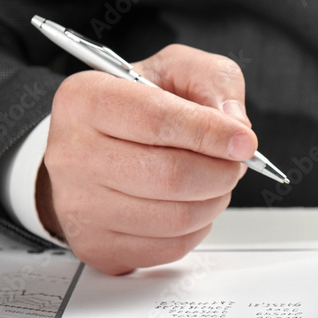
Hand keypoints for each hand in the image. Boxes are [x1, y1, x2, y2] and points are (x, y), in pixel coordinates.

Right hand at [37, 45, 256, 273]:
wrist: (93, 146)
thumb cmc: (136, 107)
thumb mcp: (176, 70)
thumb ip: (213, 82)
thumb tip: (236, 125)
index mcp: (86, 100)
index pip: (158, 121)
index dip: (212, 133)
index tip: (245, 141)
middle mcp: (72, 155)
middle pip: (171, 176)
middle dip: (221, 171)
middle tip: (234, 163)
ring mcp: (79, 206)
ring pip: (176, 217)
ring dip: (214, 200)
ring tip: (214, 181)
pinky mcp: (96, 245)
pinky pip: (170, 247)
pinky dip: (197, 227)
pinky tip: (191, 204)